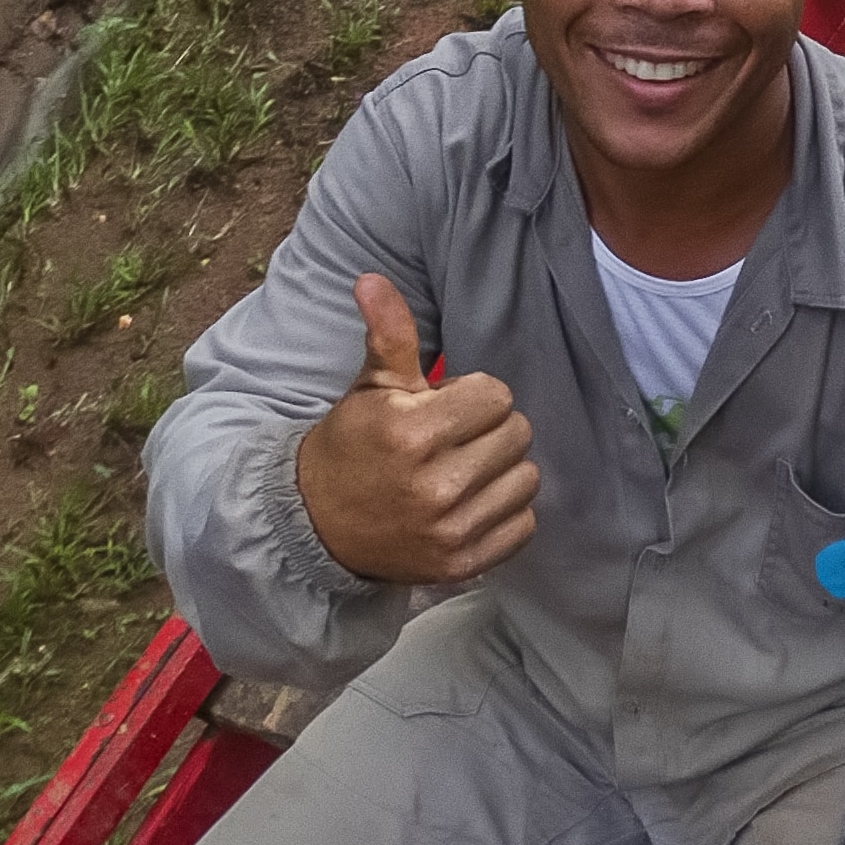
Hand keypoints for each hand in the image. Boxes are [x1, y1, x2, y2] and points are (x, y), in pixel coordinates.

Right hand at [292, 272, 540, 584]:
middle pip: (517, 434)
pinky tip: (471, 503)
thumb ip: (388, 334)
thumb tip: (371, 279)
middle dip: (489, 430)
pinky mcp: (463, 564)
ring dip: (502, 470)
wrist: (316, 524)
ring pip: (527, 478)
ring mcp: (451, 530)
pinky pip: (524, 525)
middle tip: (454, 440)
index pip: (496, 395)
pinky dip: (505, 512)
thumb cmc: (353, 445)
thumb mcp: (370, 388)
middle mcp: (434, 485)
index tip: (445, 408)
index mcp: (411, 433)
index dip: (474, 396)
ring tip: (463, 471)